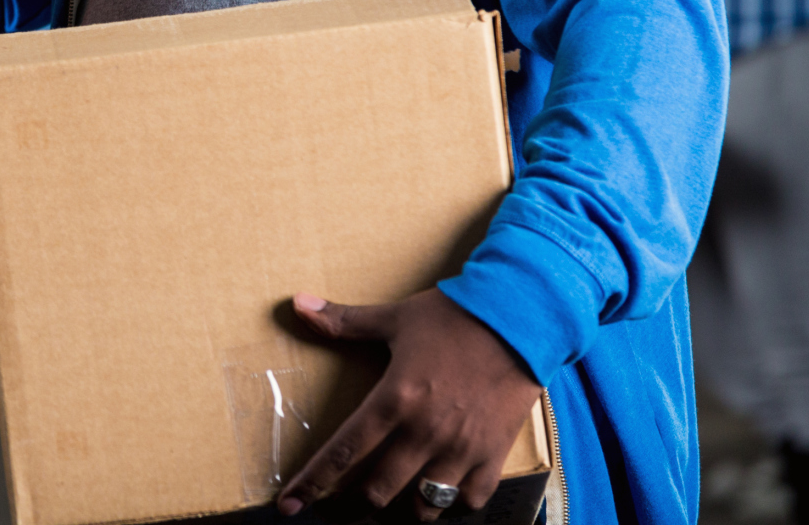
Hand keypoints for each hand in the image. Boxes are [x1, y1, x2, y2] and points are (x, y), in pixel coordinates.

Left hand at [279, 289, 541, 519]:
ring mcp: (461, 448)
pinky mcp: (493, 455)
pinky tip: (443, 492)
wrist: (520, 317)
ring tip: (397, 495)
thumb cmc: (453, 316)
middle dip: (359, 500)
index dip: (313, 482)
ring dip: (405, 507)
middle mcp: (424, 432)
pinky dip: (453, 504)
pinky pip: (469, 501)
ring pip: (423, 506)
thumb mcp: (394, 318)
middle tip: (351, 497)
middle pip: (378, 491)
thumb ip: (343, 321)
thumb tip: (297, 305)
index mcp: (394, 400)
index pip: (344, 452)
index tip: (288, 505)